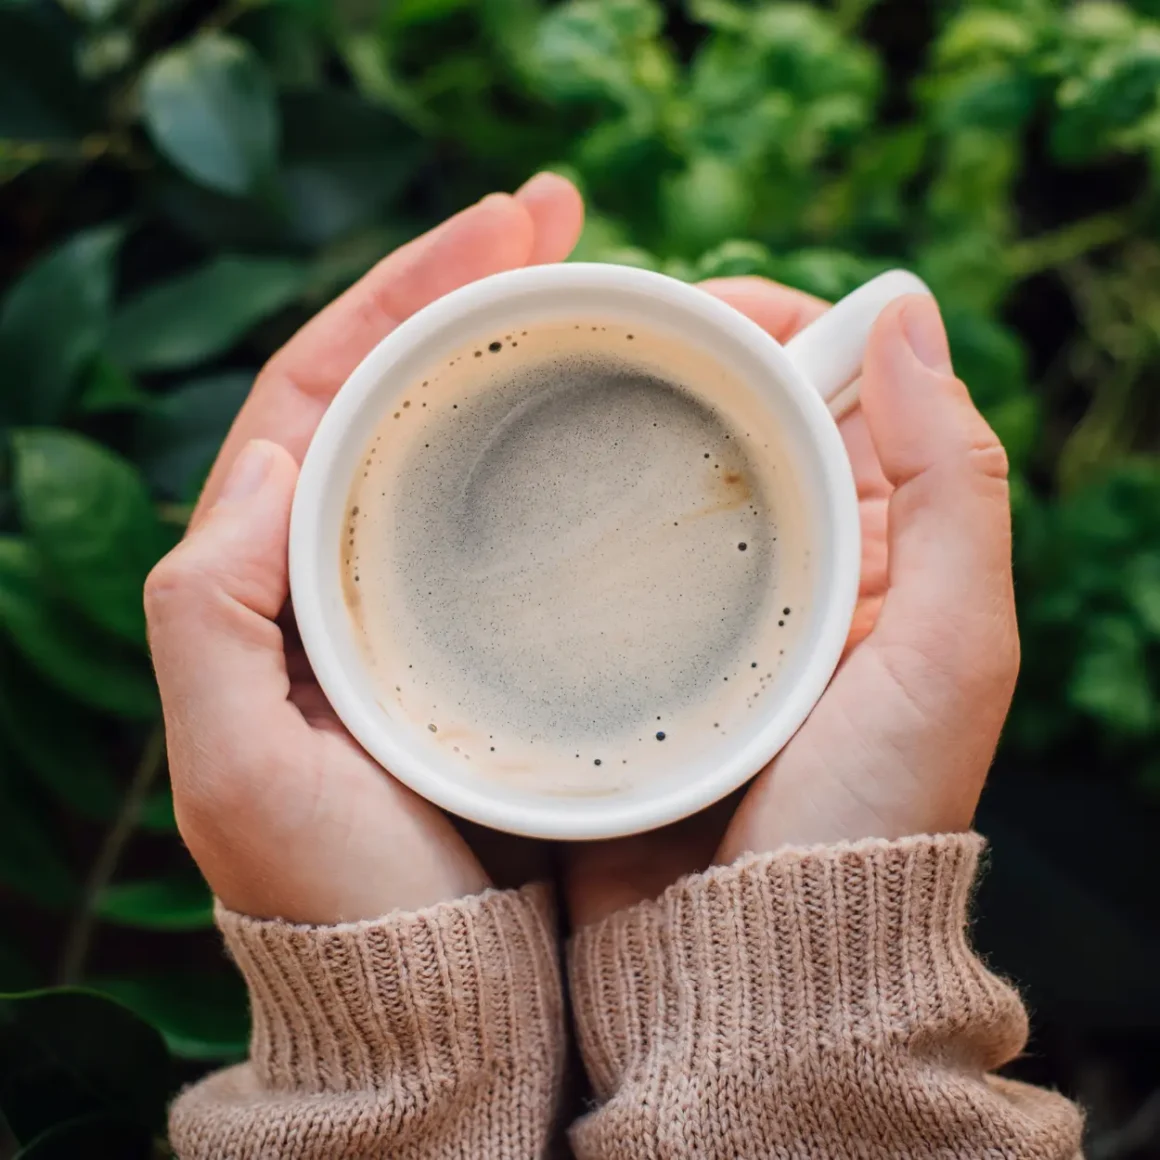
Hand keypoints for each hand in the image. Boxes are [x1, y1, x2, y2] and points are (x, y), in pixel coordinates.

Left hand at [145, 176, 584, 923]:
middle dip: (468, 286)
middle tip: (562, 216)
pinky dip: (558, 446)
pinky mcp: (492, 633)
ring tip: (601, 278)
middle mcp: (340, 569)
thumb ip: (209, 613)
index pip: (320, 390)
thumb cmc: (343, 897)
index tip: (498, 228)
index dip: (399, 293)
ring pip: (461, 437)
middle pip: (396, 387)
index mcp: (269, 578)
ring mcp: (423, 594)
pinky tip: (618, 407)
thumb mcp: (239, 768)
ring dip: (521, 347)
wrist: (434, 995)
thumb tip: (270, 460)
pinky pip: (517, 511)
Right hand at [568, 282, 1017, 925]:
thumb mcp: (951, 650)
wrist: (754, 962)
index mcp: (879, 554)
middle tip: (606, 336)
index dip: (786, 329)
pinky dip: (569, 518)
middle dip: (683, 367)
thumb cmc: (864, 817)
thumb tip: (912, 315)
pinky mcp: (627, 658)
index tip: (709, 304)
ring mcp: (702, 615)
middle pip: (737, 428)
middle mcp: (793, 574)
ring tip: (549, 387)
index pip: (836, 398)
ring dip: (617, 432)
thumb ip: (952, 485)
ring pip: (660, 487)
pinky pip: (599, 563)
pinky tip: (524, 488)